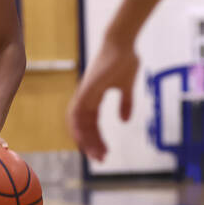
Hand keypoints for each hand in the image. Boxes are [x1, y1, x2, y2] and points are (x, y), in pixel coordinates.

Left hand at [67, 36, 138, 160]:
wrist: (122, 44)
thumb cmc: (124, 61)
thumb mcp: (126, 88)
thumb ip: (125, 104)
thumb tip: (124, 121)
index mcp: (93, 98)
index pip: (91, 123)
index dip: (96, 138)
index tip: (104, 153)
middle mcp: (85, 98)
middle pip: (83, 127)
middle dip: (91, 144)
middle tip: (100, 159)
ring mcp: (84, 94)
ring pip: (77, 123)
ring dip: (85, 140)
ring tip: (96, 155)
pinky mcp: (86, 90)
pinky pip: (77, 112)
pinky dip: (78, 127)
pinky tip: (83, 139)